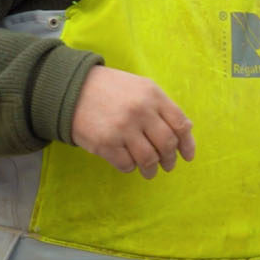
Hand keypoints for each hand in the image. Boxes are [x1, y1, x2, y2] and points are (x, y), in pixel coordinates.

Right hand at [69, 66, 194, 178]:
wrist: (73, 88)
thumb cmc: (111, 89)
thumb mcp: (141, 88)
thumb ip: (163, 106)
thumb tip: (186, 131)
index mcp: (153, 95)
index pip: (180, 125)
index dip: (187, 144)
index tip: (187, 156)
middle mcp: (141, 111)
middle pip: (167, 144)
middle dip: (169, 159)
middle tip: (167, 165)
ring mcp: (123, 128)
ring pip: (148, 159)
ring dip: (151, 169)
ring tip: (149, 172)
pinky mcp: (105, 143)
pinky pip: (126, 165)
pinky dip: (131, 167)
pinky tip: (129, 163)